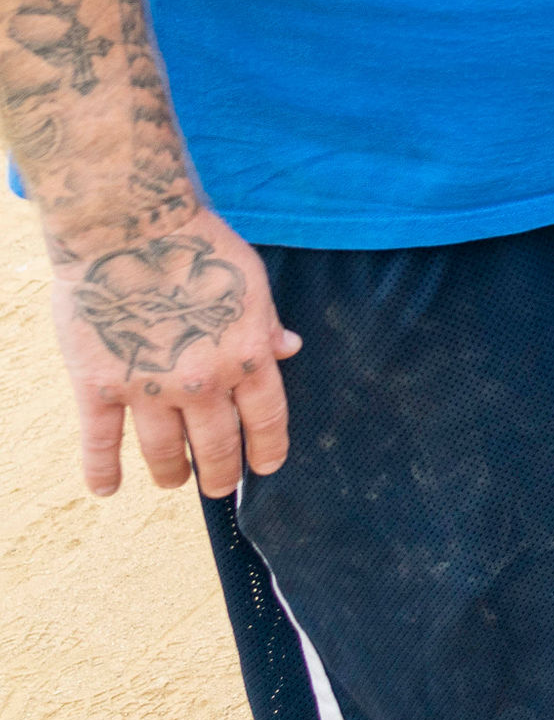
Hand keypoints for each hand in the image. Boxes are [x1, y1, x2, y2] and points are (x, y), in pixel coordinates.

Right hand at [48, 212, 302, 498]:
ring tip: (174, 482)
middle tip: (219, 488)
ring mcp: (148, 389)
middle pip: (216, 444)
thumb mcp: (251, 283)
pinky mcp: (98, 386)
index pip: (266, 419)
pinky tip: (106, 489)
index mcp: (246, 357)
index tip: (265, 467)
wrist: (131, 230)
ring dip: (171, 473)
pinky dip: (102, 470)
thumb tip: (290, 351)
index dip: (268, 448)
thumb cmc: (198, 247)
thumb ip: (266, 325)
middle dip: (220, 472)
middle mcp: (201, 383)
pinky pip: (100, 441)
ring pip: (163, 450)